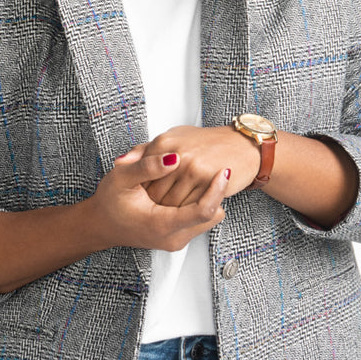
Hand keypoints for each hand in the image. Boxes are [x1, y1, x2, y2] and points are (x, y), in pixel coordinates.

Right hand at [90, 147, 229, 252]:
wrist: (101, 225)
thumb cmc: (109, 201)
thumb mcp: (122, 177)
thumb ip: (148, 166)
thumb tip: (174, 158)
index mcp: (161, 224)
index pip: (204, 211)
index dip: (217, 189)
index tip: (223, 170)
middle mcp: (173, 238)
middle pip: (213, 214)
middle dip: (216, 192)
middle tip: (214, 168)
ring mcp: (177, 241)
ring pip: (210, 218)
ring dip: (209, 198)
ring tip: (199, 177)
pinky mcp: (178, 238)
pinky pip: (201, 221)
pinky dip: (200, 204)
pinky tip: (189, 188)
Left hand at [117, 125, 260, 207]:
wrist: (241, 145)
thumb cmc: (206, 143)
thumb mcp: (175, 138)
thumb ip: (146, 151)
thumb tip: (120, 162)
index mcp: (164, 141)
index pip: (141, 172)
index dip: (138, 191)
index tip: (135, 203)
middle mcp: (175, 152)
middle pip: (153, 189)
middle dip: (149, 205)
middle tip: (145, 217)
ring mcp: (190, 166)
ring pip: (169, 200)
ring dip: (165, 213)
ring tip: (160, 221)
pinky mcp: (205, 178)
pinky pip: (187, 203)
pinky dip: (182, 213)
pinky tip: (180, 217)